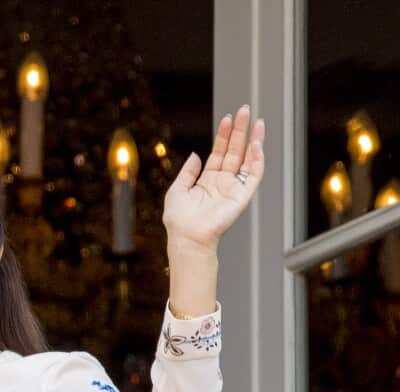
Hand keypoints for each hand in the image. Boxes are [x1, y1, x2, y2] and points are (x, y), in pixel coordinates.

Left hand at [162, 105, 264, 254]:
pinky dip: (257, 159)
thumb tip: (195, 154)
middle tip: (245, 111)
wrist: (187, 236)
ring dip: (252, 140)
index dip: (224, 135)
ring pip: (247, 159)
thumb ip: (188, 171)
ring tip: (256, 122)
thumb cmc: (179, 220)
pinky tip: (256, 144)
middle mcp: (222, 182)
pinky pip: (253, 175)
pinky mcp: (242, 196)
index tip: (227, 118)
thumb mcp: (177, 189)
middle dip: (240, 130)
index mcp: (207, 180)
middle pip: (234, 151)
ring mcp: (233, 188)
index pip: (219, 152)